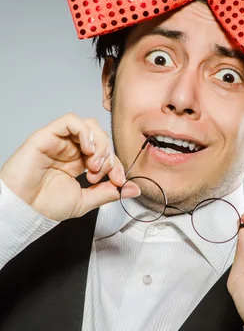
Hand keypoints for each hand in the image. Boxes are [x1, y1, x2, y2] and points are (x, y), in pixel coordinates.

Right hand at [0, 113, 139, 220]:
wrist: (23, 209)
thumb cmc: (45, 205)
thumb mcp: (85, 201)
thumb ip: (108, 192)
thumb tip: (133, 188)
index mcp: (79, 163)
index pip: (106, 153)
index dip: (117, 164)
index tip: (119, 181)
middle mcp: (71, 149)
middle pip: (100, 137)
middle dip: (109, 154)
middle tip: (102, 173)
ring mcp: (60, 141)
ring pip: (89, 125)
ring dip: (99, 142)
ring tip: (95, 163)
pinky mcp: (47, 135)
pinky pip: (70, 121)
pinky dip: (84, 131)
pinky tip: (88, 149)